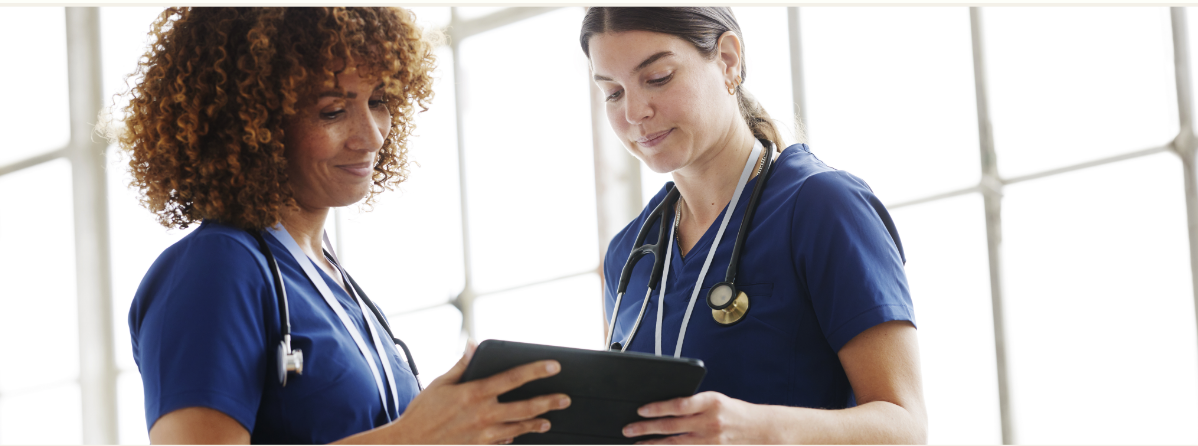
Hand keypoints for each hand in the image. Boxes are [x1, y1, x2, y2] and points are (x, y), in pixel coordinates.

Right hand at [387, 343, 571, 443]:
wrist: (409, 444)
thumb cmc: (423, 412)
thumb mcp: (440, 383)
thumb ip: (461, 365)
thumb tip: (472, 344)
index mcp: (474, 394)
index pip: (511, 379)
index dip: (535, 371)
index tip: (553, 366)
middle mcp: (482, 415)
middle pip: (523, 407)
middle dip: (548, 403)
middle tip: (565, 399)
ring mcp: (483, 435)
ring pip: (518, 428)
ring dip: (536, 424)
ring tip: (549, 421)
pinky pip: (504, 442)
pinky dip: (514, 437)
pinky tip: (522, 433)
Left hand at [623, 391, 764, 443]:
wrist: (761, 430)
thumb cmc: (735, 412)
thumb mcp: (715, 400)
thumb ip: (692, 404)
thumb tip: (664, 408)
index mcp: (711, 402)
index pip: (678, 405)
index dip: (657, 408)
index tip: (640, 410)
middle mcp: (710, 422)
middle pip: (672, 426)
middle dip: (647, 428)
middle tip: (629, 429)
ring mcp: (711, 440)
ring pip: (675, 444)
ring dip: (653, 444)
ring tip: (637, 444)